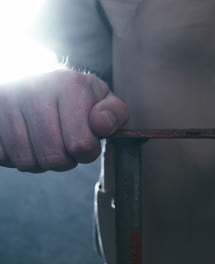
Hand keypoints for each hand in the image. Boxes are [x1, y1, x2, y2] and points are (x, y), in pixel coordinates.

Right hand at [0, 70, 127, 172]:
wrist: (37, 81)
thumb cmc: (76, 97)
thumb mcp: (103, 99)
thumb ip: (114, 113)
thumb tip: (101, 125)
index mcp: (69, 85)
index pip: (81, 145)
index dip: (87, 152)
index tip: (87, 140)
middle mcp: (35, 89)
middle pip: (53, 157)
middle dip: (65, 160)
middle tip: (66, 145)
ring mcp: (8, 101)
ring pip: (26, 161)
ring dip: (40, 162)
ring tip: (46, 144)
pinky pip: (3, 156)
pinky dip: (15, 158)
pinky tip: (25, 142)